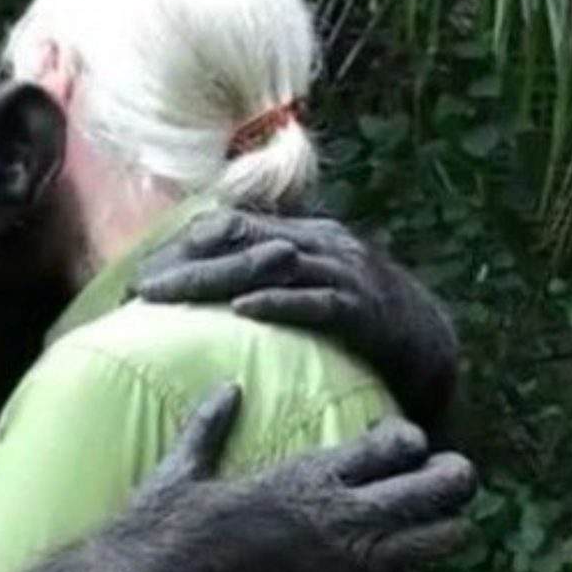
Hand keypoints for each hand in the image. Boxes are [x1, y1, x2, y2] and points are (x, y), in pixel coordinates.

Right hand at [130, 385, 475, 571]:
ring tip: (425, 515)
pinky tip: (393, 556)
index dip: (410, 438)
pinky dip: (416, 567)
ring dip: (443, 525)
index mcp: (306, 476)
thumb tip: (229, 388)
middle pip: (439, 490)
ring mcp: (346, 568)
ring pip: (440, 542)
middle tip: (444, 473)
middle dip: (452, 478)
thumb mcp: (184, 467)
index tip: (399, 441)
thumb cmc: (161, 530)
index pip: (399, 444)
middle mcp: (339, 520)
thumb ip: (212, 424)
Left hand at [134, 210, 458, 431]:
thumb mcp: (311, 284)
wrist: (431, 344)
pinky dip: (281, 304)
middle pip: (244, 244)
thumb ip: (270, 273)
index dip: (186, 247)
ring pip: (271, 268)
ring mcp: (345, 274)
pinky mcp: (363, 310)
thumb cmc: (361, 317)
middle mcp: (324, 244)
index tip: (141, 276)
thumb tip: (213, 278)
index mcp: (307, 233)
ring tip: (171, 296)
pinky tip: (245, 309)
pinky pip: (317, 304)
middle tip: (140, 290)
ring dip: (217, 280)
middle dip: (188, 265)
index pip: (234, 227)